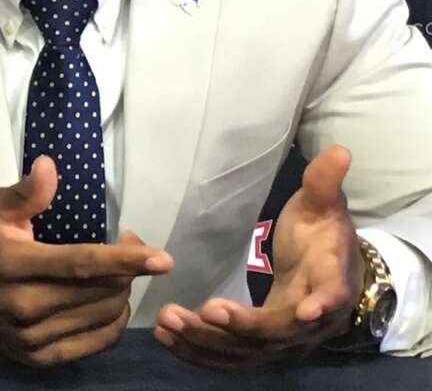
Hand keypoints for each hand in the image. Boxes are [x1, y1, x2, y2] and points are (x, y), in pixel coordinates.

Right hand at [0, 155, 171, 366]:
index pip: (78, 263)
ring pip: (99, 317)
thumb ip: (25, 192)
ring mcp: (31, 339)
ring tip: (120, 271)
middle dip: (127, 270)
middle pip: (97, 292)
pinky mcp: (37, 359)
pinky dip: (112, 321)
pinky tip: (113, 300)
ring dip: (122, 292)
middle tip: (132, 246)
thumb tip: (51, 166)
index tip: (161, 257)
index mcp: (12, 265)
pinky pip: (92, 343)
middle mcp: (24, 307)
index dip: (123, 260)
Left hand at [155, 144, 365, 369]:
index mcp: (330, 281)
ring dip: (207, 342)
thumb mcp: (323, 205)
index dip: (319, 305)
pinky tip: (169, 338)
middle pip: (275, 334)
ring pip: (246, 352)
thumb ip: (324, 181)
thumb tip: (340, 150)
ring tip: (168, 322)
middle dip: (238, 327)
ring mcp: (283, 340)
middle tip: (197, 311)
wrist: (330, 274)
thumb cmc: (321, 233)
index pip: (329, 297)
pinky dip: (200, 352)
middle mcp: (309, 321)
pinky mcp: (259, 346)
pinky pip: (230, 356)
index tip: (304, 311)